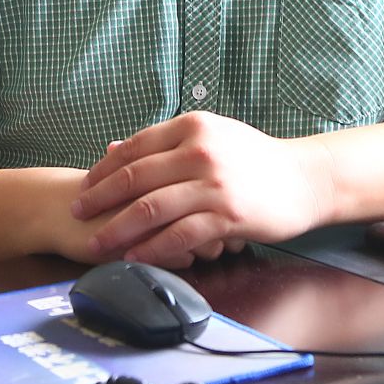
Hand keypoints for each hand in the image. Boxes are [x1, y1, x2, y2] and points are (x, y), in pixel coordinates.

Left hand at [70, 112, 332, 267]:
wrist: (306, 179)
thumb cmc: (255, 159)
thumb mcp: (212, 136)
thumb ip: (165, 143)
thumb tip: (112, 149)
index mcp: (193, 127)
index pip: (134, 148)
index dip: (103, 170)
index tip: (83, 188)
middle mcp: (201, 151)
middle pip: (136, 178)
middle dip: (100, 200)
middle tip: (76, 215)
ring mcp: (214, 184)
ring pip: (152, 208)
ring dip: (118, 229)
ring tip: (97, 243)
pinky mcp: (227, 215)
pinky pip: (179, 235)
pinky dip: (152, 248)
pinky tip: (135, 256)